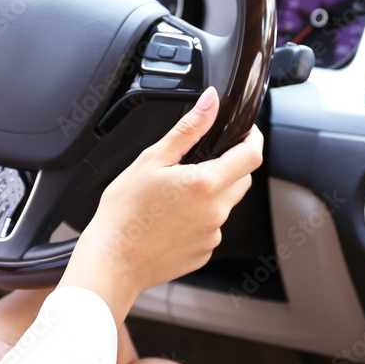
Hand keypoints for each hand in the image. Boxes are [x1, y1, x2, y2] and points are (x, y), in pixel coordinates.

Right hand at [59, 87, 263, 327]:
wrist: (111, 262)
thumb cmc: (124, 213)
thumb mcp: (152, 160)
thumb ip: (188, 128)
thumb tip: (211, 102)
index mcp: (205, 184)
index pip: (251, 156)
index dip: (252, 138)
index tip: (245, 132)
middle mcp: (216, 211)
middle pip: (241, 179)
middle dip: (228, 165)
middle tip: (194, 163)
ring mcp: (212, 235)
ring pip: (225, 204)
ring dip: (210, 193)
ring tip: (173, 196)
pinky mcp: (204, 252)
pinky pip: (211, 227)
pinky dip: (199, 218)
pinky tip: (171, 219)